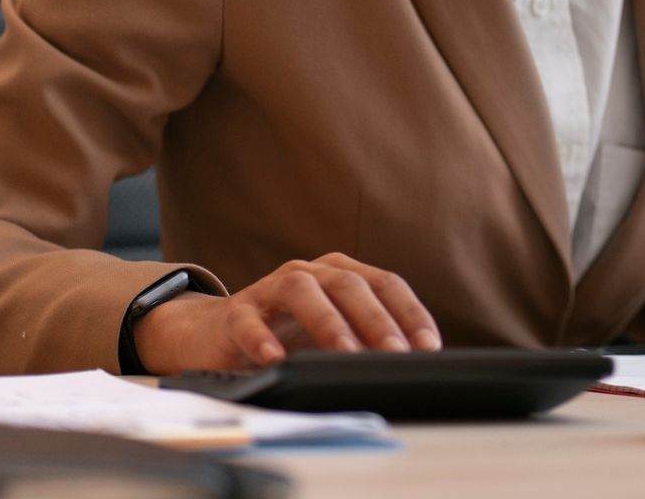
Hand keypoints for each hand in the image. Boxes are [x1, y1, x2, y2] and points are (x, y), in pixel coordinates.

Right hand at [132, 252, 441, 374]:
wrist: (215, 335)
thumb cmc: (286, 336)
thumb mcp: (334, 338)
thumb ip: (368, 344)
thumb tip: (410, 370)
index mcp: (342, 274)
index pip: (386, 284)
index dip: (410, 313)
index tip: (428, 347)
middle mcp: (311, 273)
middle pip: (350, 286)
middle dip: (377, 320)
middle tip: (395, 354)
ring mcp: (271, 289)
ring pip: (303, 293)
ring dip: (328, 323)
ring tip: (346, 354)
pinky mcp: (235, 312)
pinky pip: (248, 321)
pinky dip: (262, 339)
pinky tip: (274, 359)